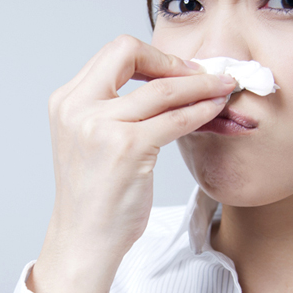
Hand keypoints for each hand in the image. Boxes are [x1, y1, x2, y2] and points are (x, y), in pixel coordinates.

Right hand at [26, 35, 236, 292]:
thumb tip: (168, 86)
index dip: (152, 55)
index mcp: (67, 100)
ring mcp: (101, 126)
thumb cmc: (95, 196)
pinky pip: (176, 119)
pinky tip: (216, 109)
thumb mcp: (94, 141)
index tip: (178, 68)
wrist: (85, 239)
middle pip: (131, 53)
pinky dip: (202, 110)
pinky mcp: (127, 148)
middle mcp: (78, 107)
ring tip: (224, 86)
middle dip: (174, 59)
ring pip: (163, 88)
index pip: (113, 53)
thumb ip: (116, 109)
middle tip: (203, 72)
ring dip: (201, 84)